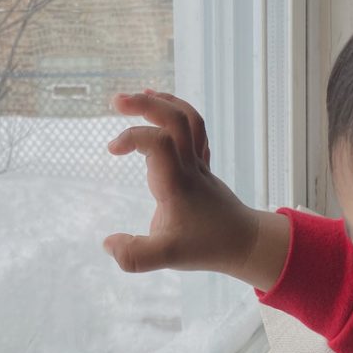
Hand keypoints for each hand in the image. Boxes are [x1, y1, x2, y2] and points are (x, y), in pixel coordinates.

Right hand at [103, 90, 287, 287]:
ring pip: (188, 119)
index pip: (158, 142)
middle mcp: (189, 166)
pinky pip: (194, 130)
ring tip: (138, 95)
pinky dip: (176, 112)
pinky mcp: (202, 164)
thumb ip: (135, 255)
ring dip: (163, 102)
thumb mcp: (168, 258)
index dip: (132, 137)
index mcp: (177, 183)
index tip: (111, 151)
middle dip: (146, 104)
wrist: (245, 243)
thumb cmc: (207, 246)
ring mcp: (198, 163)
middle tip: (116, 101)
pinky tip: (161, 109)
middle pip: (175, 119)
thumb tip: (107, 243)